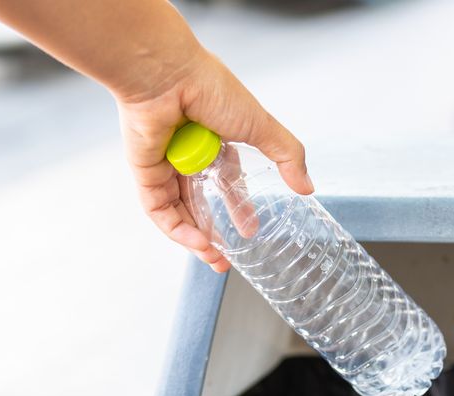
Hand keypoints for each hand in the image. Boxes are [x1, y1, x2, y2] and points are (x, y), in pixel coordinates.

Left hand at [115, 48, 313, 272]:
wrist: (166, 76)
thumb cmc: (211, 90)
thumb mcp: (261, 126)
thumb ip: (288, 155)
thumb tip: (308, 187)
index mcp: (217, 143)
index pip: (228, 183)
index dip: (239, 207)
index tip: (249, 229)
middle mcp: (189, 156)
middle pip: (201, 204)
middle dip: (214, 234)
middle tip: (228, 260)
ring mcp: (166, 166)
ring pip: (180, 212)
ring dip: (197, 239)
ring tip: (216, 261)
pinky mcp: (145, 173)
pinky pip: (160, 210)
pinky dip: (178, 229)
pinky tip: (198, 243)